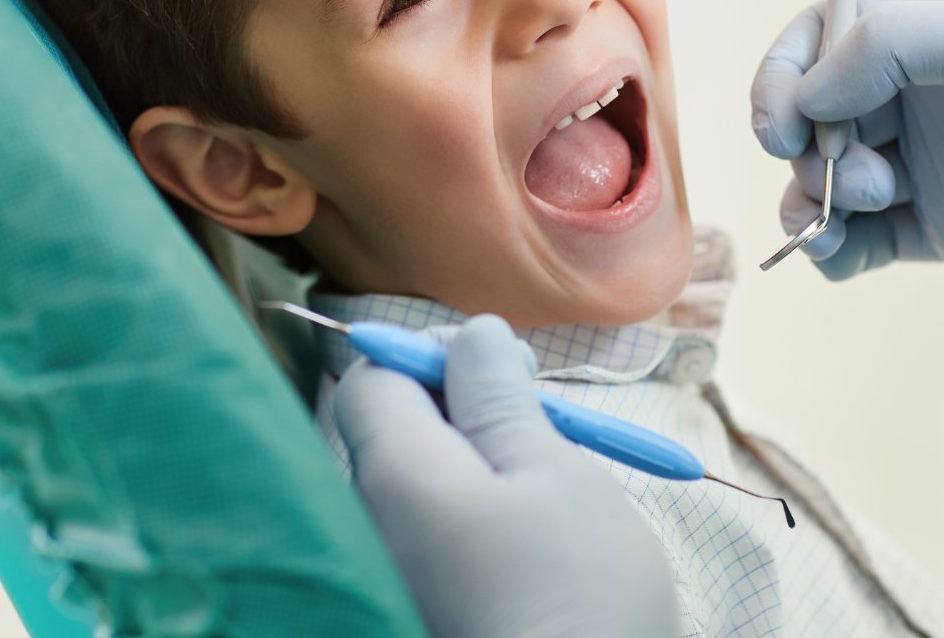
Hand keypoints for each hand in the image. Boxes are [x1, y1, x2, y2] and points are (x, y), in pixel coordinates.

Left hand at [333, 316, 677, 637]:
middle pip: (393, 432)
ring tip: (551, 490)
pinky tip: (534, 547)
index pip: (370, 376)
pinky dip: (478, 524)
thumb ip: (500, 396)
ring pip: (421, 488)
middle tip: (542, 426)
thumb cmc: (574, 592)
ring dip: (480, 468)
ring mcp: (392, 577)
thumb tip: (470, 334)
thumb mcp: (552, 471)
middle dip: (464, 411)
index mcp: (393, 473)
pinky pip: (434, 541)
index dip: (432, 353)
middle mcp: (370, 524)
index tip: (503, 369)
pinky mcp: (419, 611)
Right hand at [750, 0, 943, 315]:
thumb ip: (891, 44)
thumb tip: (810, 94)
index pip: (823, 31)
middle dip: (805, 145)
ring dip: (815, 200)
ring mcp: (931, 165)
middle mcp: (923, 93)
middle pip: (813, 109)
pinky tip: (844, 259)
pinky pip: (857, 242)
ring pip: (825, 178)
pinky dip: (832, 252)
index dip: (786, 73)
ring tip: (858, 219)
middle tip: (855, 178)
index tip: (784, 128)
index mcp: (935, 32)